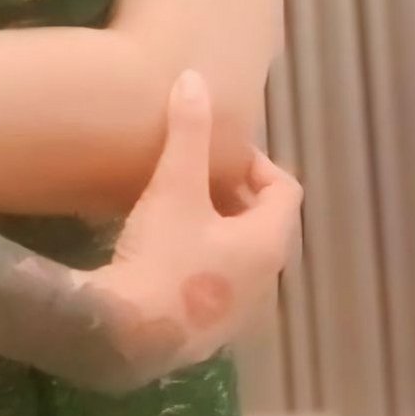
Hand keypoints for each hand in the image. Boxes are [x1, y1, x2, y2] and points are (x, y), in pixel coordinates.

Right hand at [91, 69, 302, 381]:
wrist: (129, 336)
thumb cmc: (163, 256)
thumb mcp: (174, 186)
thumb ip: (188, 132)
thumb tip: (195, 79)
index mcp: (267, 242)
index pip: (285, 190)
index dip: (257, 163)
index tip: (219, 152)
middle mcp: (265, 280)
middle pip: (263, 224)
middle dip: (234, 195)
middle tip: (194, 175)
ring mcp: (238, 312)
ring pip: (239, 256)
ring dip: (217, 229)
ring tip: (175, 210)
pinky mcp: (209, 332)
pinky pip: (217, 284)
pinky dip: (202, 261)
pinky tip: (161, 254)